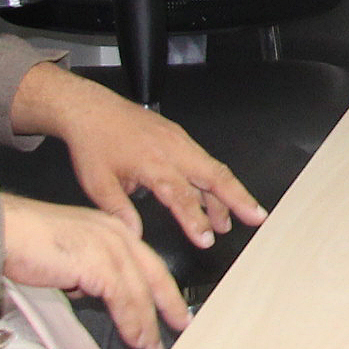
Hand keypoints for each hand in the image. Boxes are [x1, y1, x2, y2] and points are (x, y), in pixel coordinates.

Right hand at [2, 196, 190, 348]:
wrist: (3, 230)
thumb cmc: (23, 241)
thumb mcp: (67, 254)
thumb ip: (85, 270)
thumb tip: (91, 290)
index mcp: (110, 228)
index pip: (145, 260)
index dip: (160, 286)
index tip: (170, 306)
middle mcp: (116, 234)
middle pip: (154, 273)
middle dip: (169, 303)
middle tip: (182, 325)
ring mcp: (110, 248)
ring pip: (140, 292)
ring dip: (147, 324)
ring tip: (151, 347)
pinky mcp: (100, 264)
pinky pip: (124, 300)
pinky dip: (133, 323)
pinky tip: (136, 339)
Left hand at [11, 64, 265, 245]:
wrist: (91, 109)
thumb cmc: (93, 144)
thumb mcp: (97, 183)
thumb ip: (119, 211)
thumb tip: (135, 237)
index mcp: (152, 163)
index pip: (181, 196)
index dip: (195, 219)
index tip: (206, 240)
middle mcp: (172, 149)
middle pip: (214, 175)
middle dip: (238, 198)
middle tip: (257, 218)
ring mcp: (178, 141)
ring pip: (212, 168)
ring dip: (227, 194)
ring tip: (231, 221)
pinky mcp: (178, 137)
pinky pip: (202, 160)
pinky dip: (213, 180)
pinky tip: (213, 198)